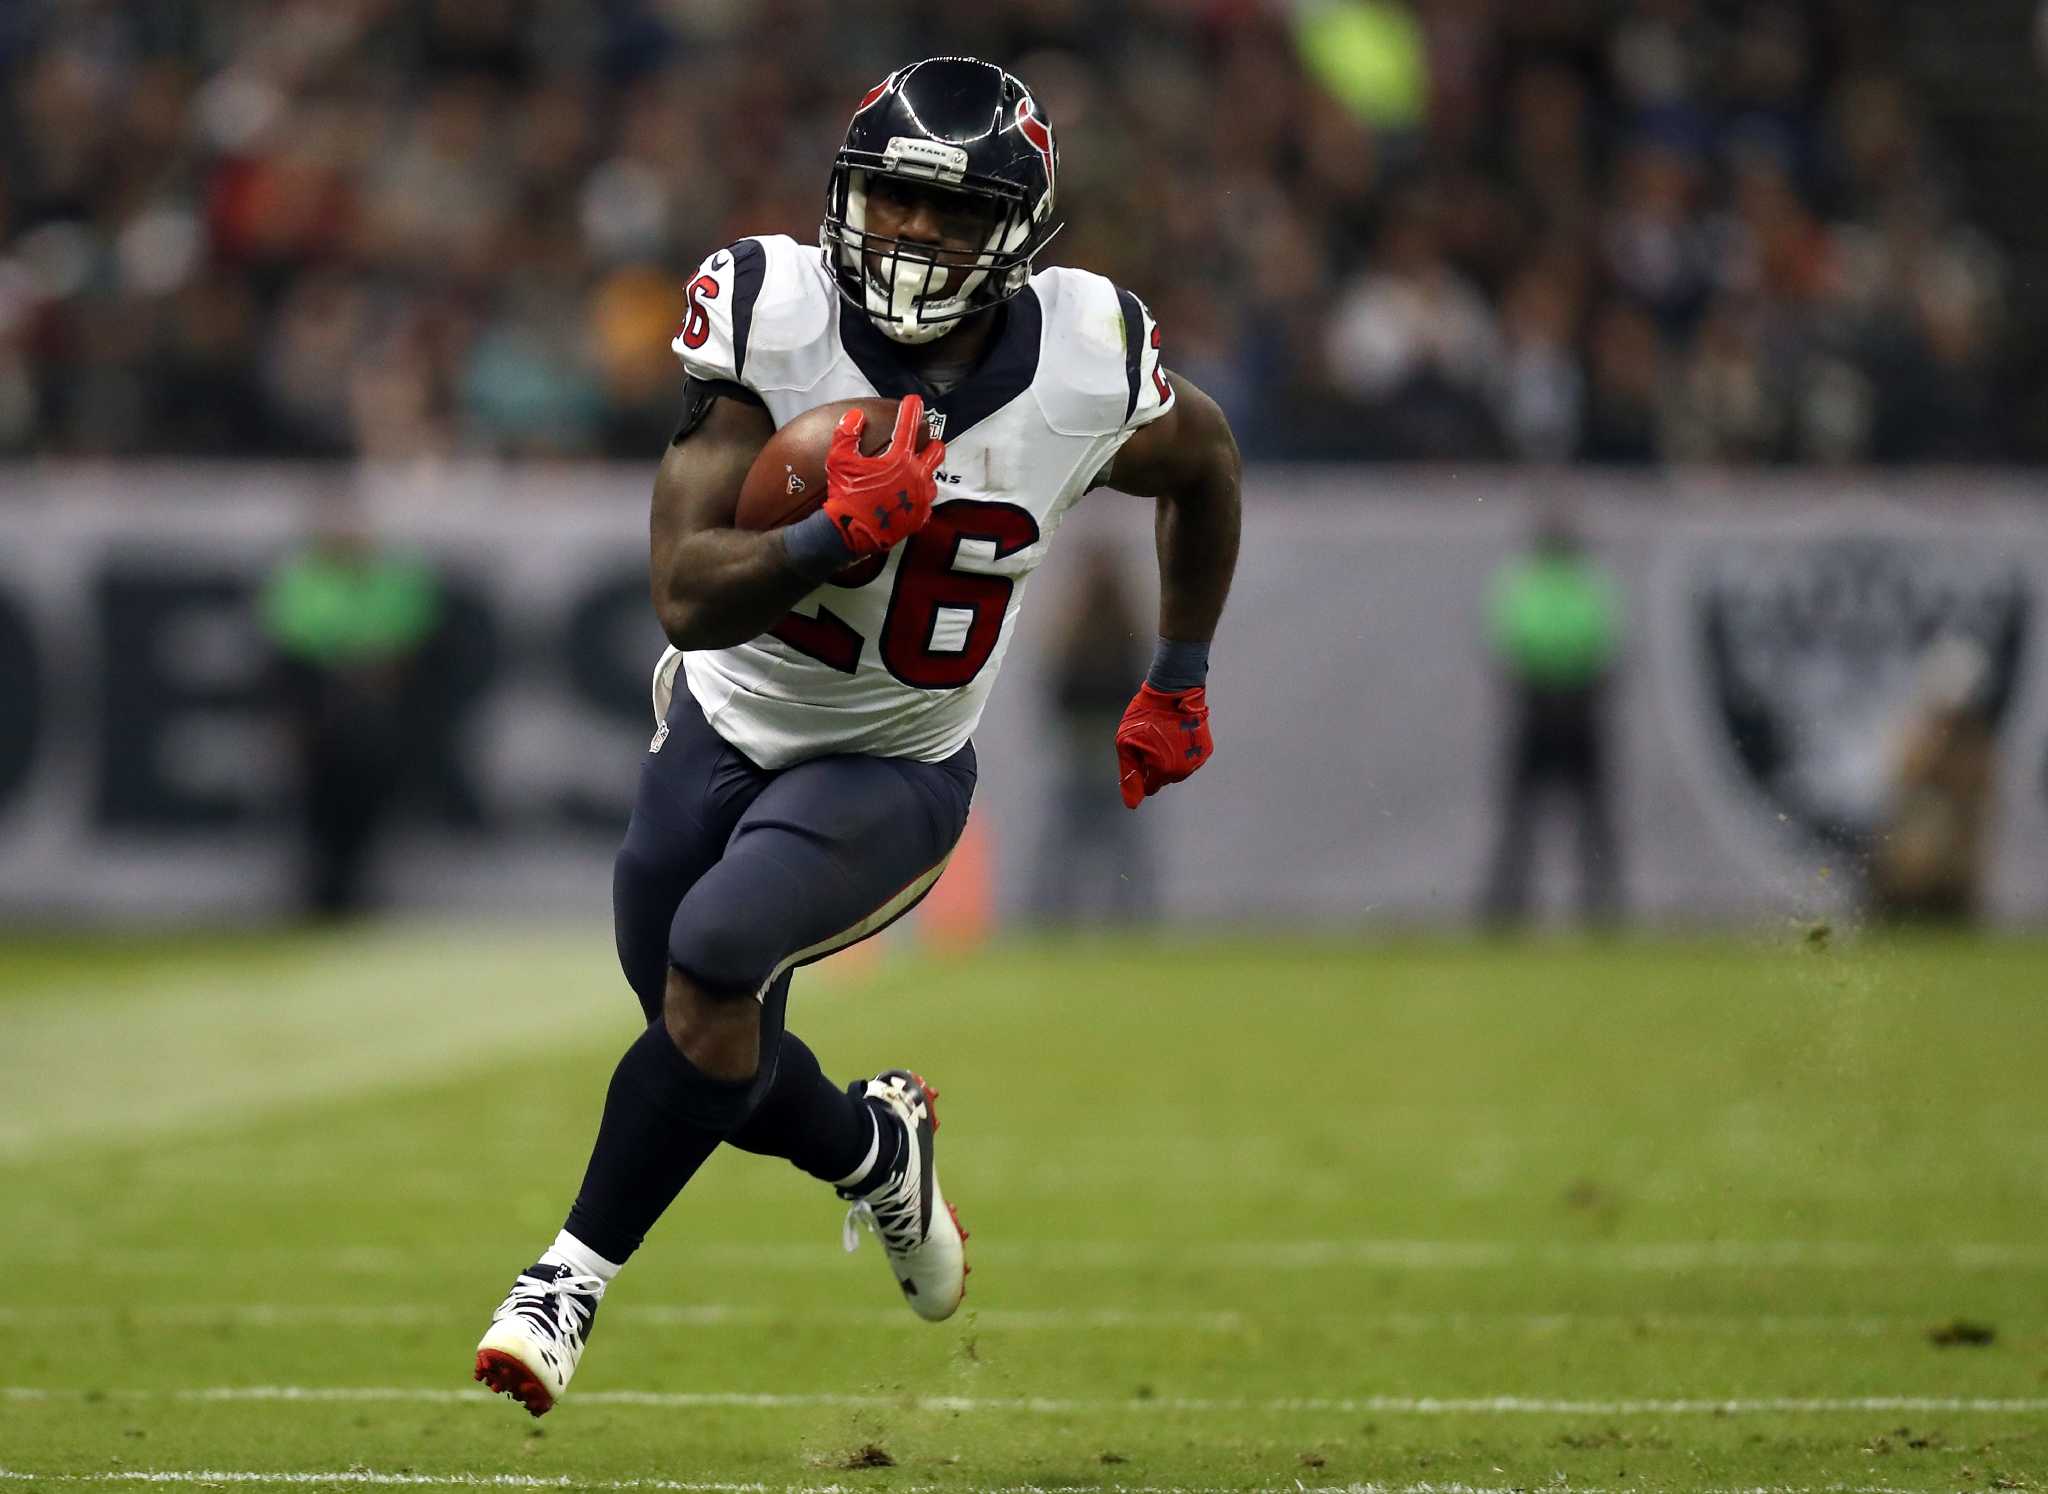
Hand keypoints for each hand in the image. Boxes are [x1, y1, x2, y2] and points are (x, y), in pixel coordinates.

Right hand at [823, 395, 944, 554]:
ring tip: (914, 472)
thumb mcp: (839, 460)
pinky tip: (909, 497)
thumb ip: (847, 434)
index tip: (914, 400)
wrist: (851, 533)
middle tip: (923, 443)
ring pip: (933, 478)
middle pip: (936, 451)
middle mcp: (916, 475)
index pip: (909, 426)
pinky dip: (918, 497)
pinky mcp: (919, 516)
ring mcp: (920, 497)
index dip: (911, 409)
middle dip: (931, 444)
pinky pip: (926, 503)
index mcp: (899, 459)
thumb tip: (855, 416)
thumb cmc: (846, 496)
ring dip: (925, 472)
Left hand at [1115, 683, 1212, 808]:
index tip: (1140, 754)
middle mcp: (1183, 769)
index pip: (1150, 787)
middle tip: (1151, 740)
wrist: (1174, 690)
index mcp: (1163, 769)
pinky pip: (1191, 759)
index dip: (1142, 772)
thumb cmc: (1145, 716)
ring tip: (1164, 736)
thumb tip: (1132, 805)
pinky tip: (1177, 733)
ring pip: (1179, 770)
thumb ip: (1130, 775)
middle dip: (1156, 765)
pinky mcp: (1206, 749)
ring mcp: (1197, 760)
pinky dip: (1183, 751)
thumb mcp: (1126, 744)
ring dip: (1170, 759)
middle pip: (1165, 779)